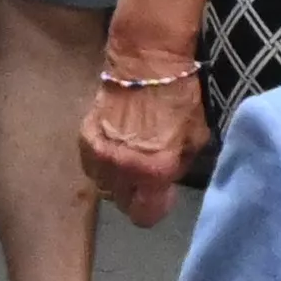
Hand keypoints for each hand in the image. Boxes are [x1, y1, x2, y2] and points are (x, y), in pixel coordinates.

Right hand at [82, 60, 204, 225]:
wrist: (146, 64)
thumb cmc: (179, 97)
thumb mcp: (196, 137)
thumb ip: (179, 166)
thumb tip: (168, 179)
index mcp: (153, 171)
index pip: (144, 216)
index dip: (155, 207)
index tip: (161, 192)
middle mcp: (121, 169)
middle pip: (122, 203)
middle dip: (135, 192)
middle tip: (146, 173)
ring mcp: (99, 155)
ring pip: (103, 185)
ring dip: (116, 178)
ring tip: (129, 159)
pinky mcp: (85, 138)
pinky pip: (90, 165)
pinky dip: (101, 161)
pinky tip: (114, 146)